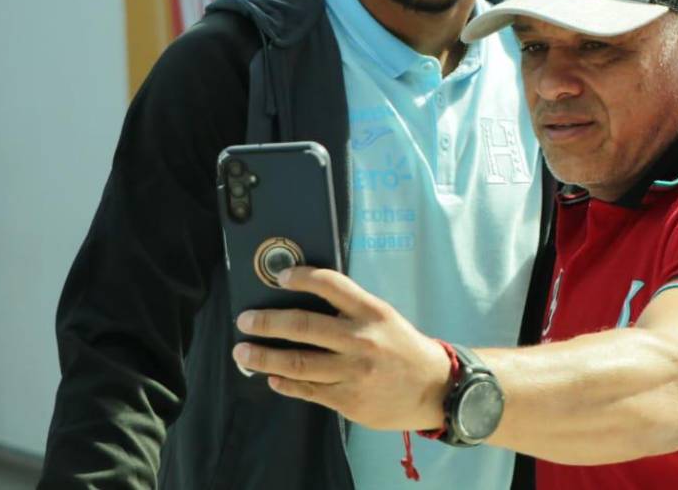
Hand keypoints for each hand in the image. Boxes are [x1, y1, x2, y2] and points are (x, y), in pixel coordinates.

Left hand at [232, 267, 451, 431]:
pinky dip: (285, 384)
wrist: (434, 388)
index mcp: (371, 312)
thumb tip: (302, 302)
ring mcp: (353, 372)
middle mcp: (361, 340)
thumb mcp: (384, 317)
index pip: (331, 285)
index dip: (301, 277)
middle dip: (267, 323)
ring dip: (264, 358)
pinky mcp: (348, 400)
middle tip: (245, 320)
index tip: (279, 278)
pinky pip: (307, 390)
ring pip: (297, 363)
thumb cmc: (403, 348)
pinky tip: (272, 378)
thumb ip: (349, 310)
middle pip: (303, 327)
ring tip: (243, 353)